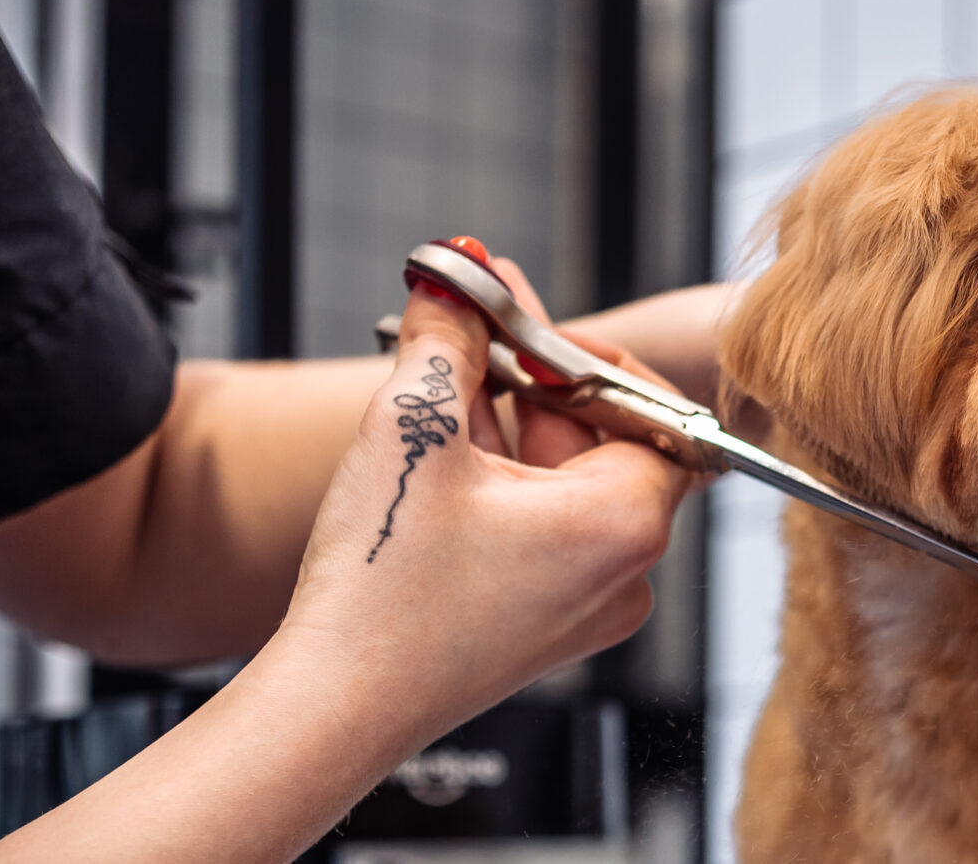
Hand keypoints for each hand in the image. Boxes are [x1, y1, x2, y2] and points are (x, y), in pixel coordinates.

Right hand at [278, 253, 691, 735]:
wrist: (334, 706)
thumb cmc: (382, 594)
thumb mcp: (414, 429)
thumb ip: (448, 335)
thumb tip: (456, 272)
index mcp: (626, 523)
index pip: (644, 402)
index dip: (576, 352)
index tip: (516, 320)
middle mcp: (626, 570)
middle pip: (605, 436)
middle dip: (533, 380)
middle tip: (468, 332)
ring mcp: (589, 603)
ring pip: (567, 479)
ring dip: (509, 425)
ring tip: (439, 393)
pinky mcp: (549, 622)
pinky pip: (545, 527)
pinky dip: (502, 482)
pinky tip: (442, 456)